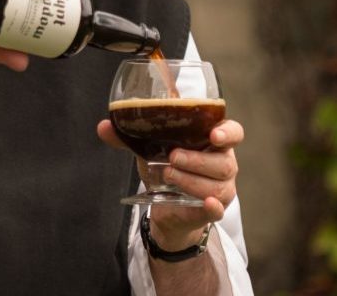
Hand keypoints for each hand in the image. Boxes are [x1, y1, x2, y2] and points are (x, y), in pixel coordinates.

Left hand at [97, 117, 243, 248]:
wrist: (163, 206)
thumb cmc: (165, 167)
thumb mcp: (148, 150)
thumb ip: (128, 137)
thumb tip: (103, 126)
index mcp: (211, 143)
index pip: (233, 133)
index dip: (227, 133)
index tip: (214, 135)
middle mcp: (223, 164)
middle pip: (223, 162)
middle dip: (196, 159)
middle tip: (172, 157)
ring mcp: (221, 189)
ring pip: (217, 185)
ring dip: (191, 180)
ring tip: (167, 175)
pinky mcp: (212, 210)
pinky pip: (218, 209)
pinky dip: (212, 206)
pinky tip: (204, 203)